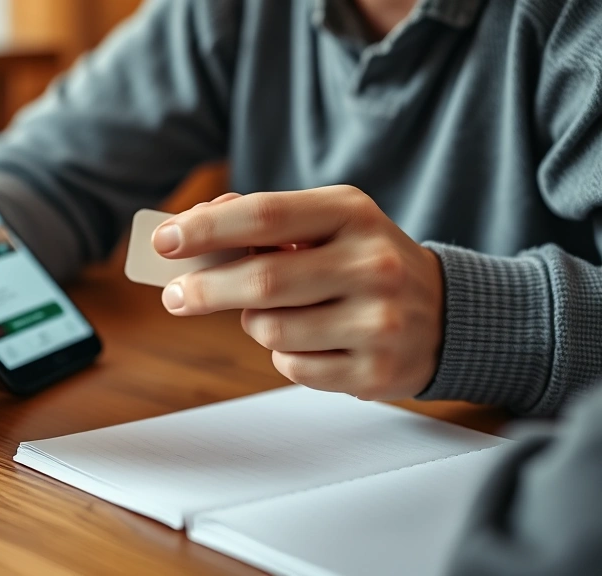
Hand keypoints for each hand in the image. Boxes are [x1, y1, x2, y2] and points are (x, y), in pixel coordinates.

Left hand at [152, 186, 443, 399]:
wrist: (446, 316)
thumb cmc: (364, 262)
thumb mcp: (328, 225)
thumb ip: (265, 222)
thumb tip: (195, 225)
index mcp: (353, 213)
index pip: (265, 215)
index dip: (206, 228)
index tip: (163, 240)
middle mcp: (373, 263)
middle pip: (261, 280)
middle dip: (205, 289)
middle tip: (175, 296)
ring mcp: (378, 321)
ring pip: (270, 329)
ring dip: (254, 324)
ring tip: (276, 314)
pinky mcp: (375, 371)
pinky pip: (292, 367)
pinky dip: (285, 354)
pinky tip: (314, 340)